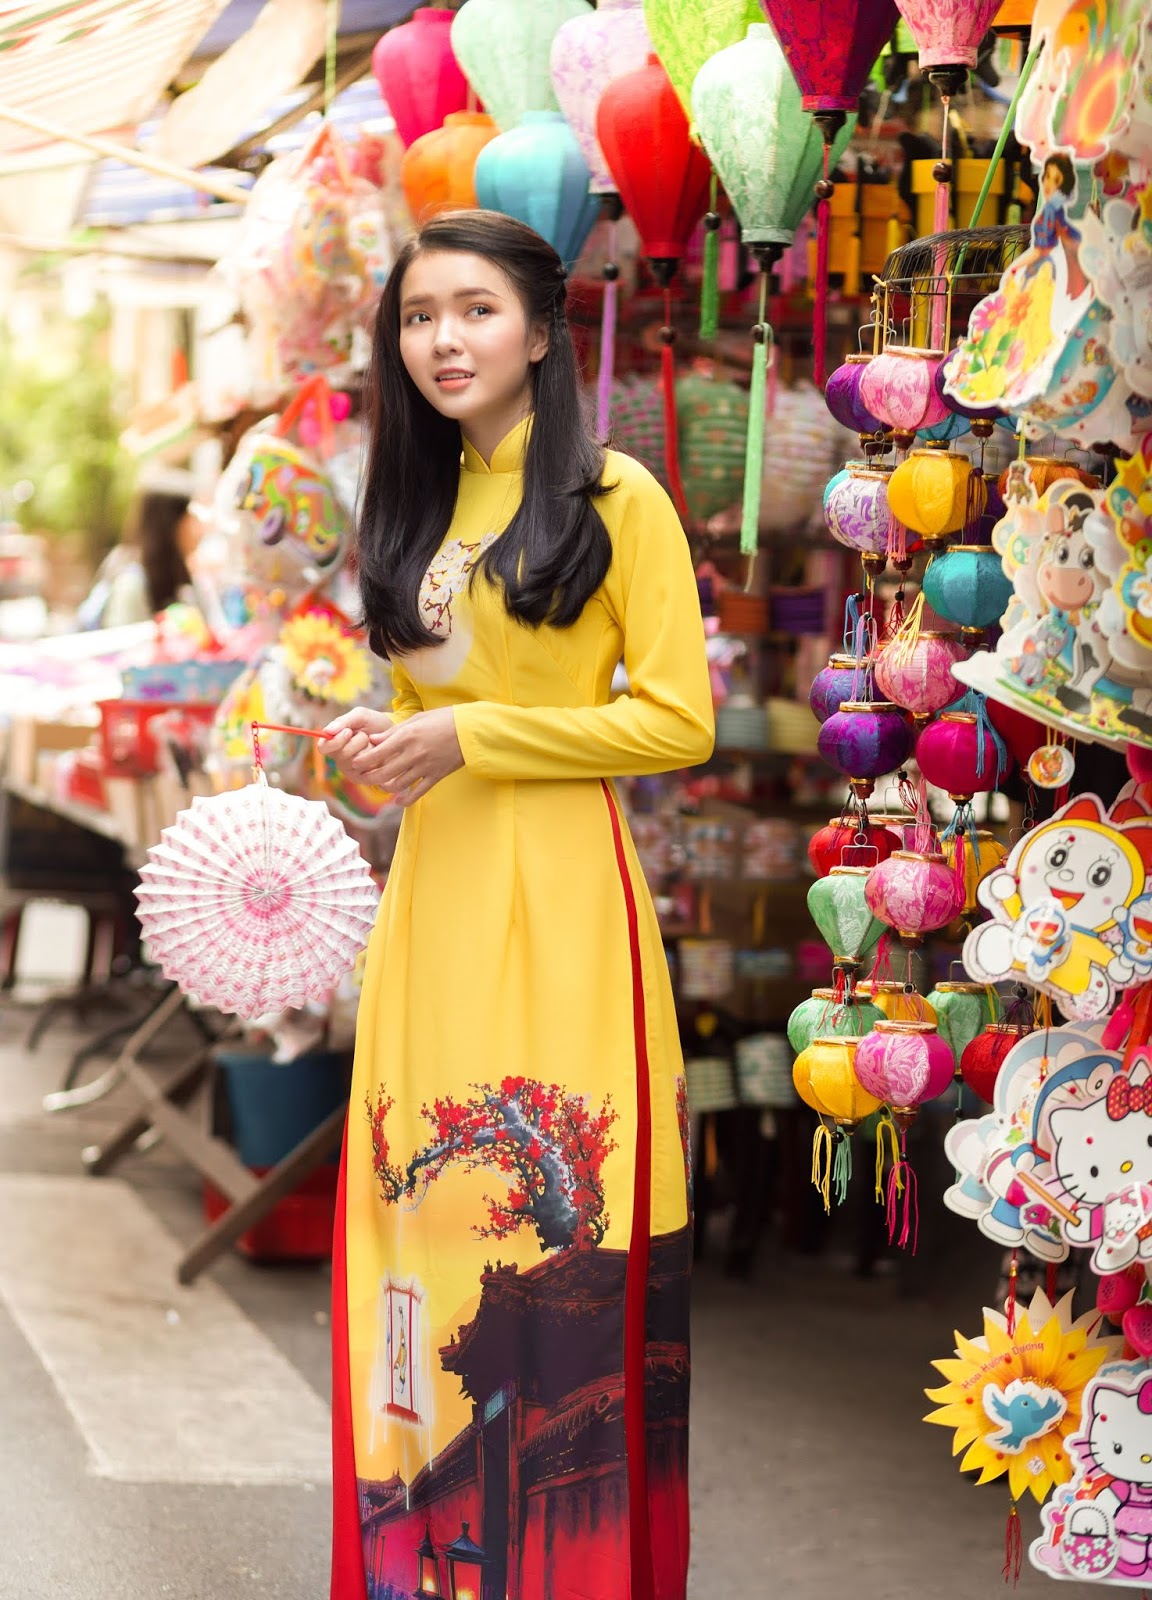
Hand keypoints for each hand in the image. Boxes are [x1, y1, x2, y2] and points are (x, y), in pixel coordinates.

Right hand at [322, 706, 394, 779]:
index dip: (335, 741)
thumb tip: (327, 731)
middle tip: (365, 736)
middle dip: (356, 742)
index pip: (323, 748)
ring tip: (372, 744)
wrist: (395, 733)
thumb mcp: (360, 716)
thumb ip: (343, 721)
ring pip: (354, 762)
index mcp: (333, 743)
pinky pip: (366, 771)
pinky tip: (378, 754)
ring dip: (367, 749)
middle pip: (340, 755)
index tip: (348, 732)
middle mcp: (339, 759)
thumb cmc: (374, 723)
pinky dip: (374, 759)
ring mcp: (351, 770)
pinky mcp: (363, 779)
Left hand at [342, 708, 463, 807]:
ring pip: (398, 784)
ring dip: (385, 787)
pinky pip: (417, 792)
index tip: (355, 763)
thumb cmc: (443, 719)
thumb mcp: (416, 719)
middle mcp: (413, 753)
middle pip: (384, 772)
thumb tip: (373, 740)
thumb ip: (393, 732)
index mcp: (407, 736)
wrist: (471, 729)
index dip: (363, 760)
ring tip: (379, 785)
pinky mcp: (436, 776)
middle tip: (362, 776)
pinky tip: (398, 800)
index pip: (377, 753)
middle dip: (369, 777)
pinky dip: (405, 799)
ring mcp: (425, 767)